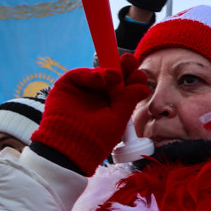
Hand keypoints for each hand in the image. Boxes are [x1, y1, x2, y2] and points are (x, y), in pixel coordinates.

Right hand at [32, 53, 150, 174]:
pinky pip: (79, 75)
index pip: (123, 88)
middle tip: (131, 61)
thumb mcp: (117, 119)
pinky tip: (101, 77)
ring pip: (97, 74)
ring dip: (108, 71)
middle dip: (122, 68)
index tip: (140, 75)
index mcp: (111, 105)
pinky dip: (90, 74)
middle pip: (111, 77)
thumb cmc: (96, 140)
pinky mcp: (65, 87)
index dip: (131, 79)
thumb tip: (144, 86)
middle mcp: (97, 96)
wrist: (69, 149)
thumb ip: (128, 100)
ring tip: (117, 76)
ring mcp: (81, 91)